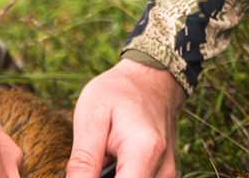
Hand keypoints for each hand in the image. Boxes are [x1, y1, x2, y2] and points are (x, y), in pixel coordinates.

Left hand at [65, 59, 187, 177]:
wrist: (151, 80)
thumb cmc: (117, 93)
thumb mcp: (91, 117)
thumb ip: (83, 161)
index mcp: (144, 151)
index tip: (81, 175)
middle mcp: (163, 171)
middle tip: (89, 162)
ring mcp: (167, 176)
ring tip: (99, 160)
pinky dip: (120, 177)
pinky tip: (108, 167)